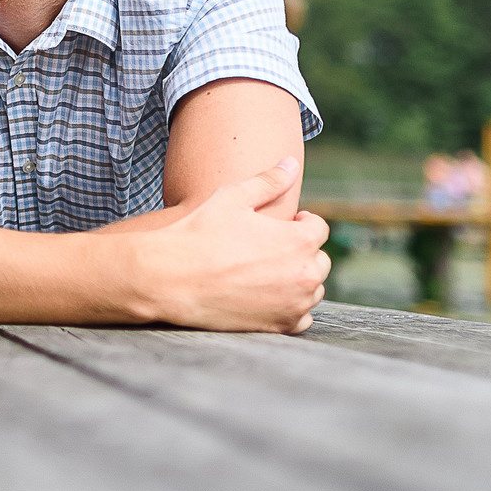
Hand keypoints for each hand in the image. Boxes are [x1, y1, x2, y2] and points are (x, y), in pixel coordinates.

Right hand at [126, 157, 329, 332]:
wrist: (169, 279)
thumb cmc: (199, 233)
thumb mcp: (233, 197)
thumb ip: (269, 181)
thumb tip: (291, 164)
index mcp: (299, 240)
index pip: (318, 228)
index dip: (299, 223)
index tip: (279, 225)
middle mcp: (305, 274)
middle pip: (320, 260)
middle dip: (300, 252)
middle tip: (268, 249)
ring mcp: (294, 304)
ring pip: (313, 289)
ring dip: (298, 280)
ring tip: (265, 272)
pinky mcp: (279, 326)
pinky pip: (302, 318)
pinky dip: (291, 308)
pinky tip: (267, 297)